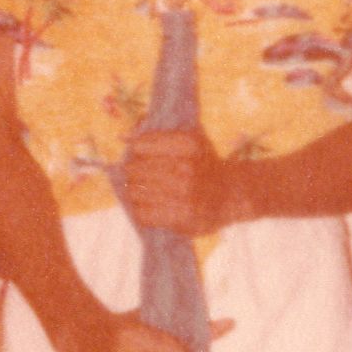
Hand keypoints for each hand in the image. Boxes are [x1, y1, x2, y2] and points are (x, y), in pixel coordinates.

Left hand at [121, 128, 237, 235]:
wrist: (230, 195)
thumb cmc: (202, 163)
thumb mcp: (188, 139)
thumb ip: (154, 134)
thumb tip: (122, 137)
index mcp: (188, 144)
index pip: (140, 145)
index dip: (136, 151)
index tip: (141, 154)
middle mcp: (187, 168)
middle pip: (134, 169)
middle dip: (132, 173)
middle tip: (138, 175)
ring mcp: (185, 194)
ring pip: (135, 192)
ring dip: (134, 192)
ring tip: (144, 191)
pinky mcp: (182, 217)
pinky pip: (143, 214)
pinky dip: (141, 210)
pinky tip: (149, 206)